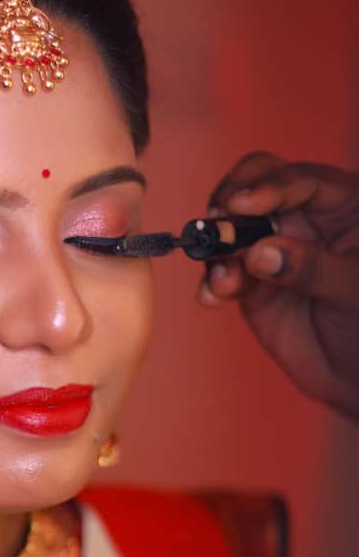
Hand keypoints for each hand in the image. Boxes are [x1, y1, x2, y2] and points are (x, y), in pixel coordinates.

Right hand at [199, 153, 358, 420]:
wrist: (356, 375)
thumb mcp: (353, 291)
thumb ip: (312, 268)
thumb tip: (260, 252)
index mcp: (344, 206)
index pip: (303, 180)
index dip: (270, 187)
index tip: (242, 206)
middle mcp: (306, 219)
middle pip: (257, 184)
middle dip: (230, 204)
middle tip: (217, 226)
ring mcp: (274, 249)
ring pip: (232, 229)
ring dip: (217, 250)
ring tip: (223, 282)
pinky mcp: (251, 282)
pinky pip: (222, 272)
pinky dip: (211, 282)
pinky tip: (213, 297)